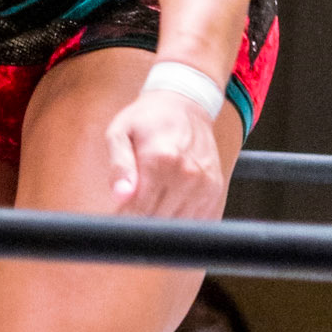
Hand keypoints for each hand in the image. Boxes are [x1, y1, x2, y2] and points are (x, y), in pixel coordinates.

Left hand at [105, 89, 225, 217]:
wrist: (185, 104)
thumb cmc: (147, 119)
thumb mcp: (120, 132)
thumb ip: (119, 164)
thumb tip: (120, 195)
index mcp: (161, 159)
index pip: (140, 209)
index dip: (124, 219)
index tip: (115, 217)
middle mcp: (188, 174)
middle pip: (159, 221)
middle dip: (140, 223)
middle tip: (129, 213)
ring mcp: (206, 184)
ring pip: (179, 226)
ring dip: (161, 224)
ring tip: (149, 207)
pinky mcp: (216, 190)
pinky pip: (199, 222)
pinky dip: (182, 223)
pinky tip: (169, 209)